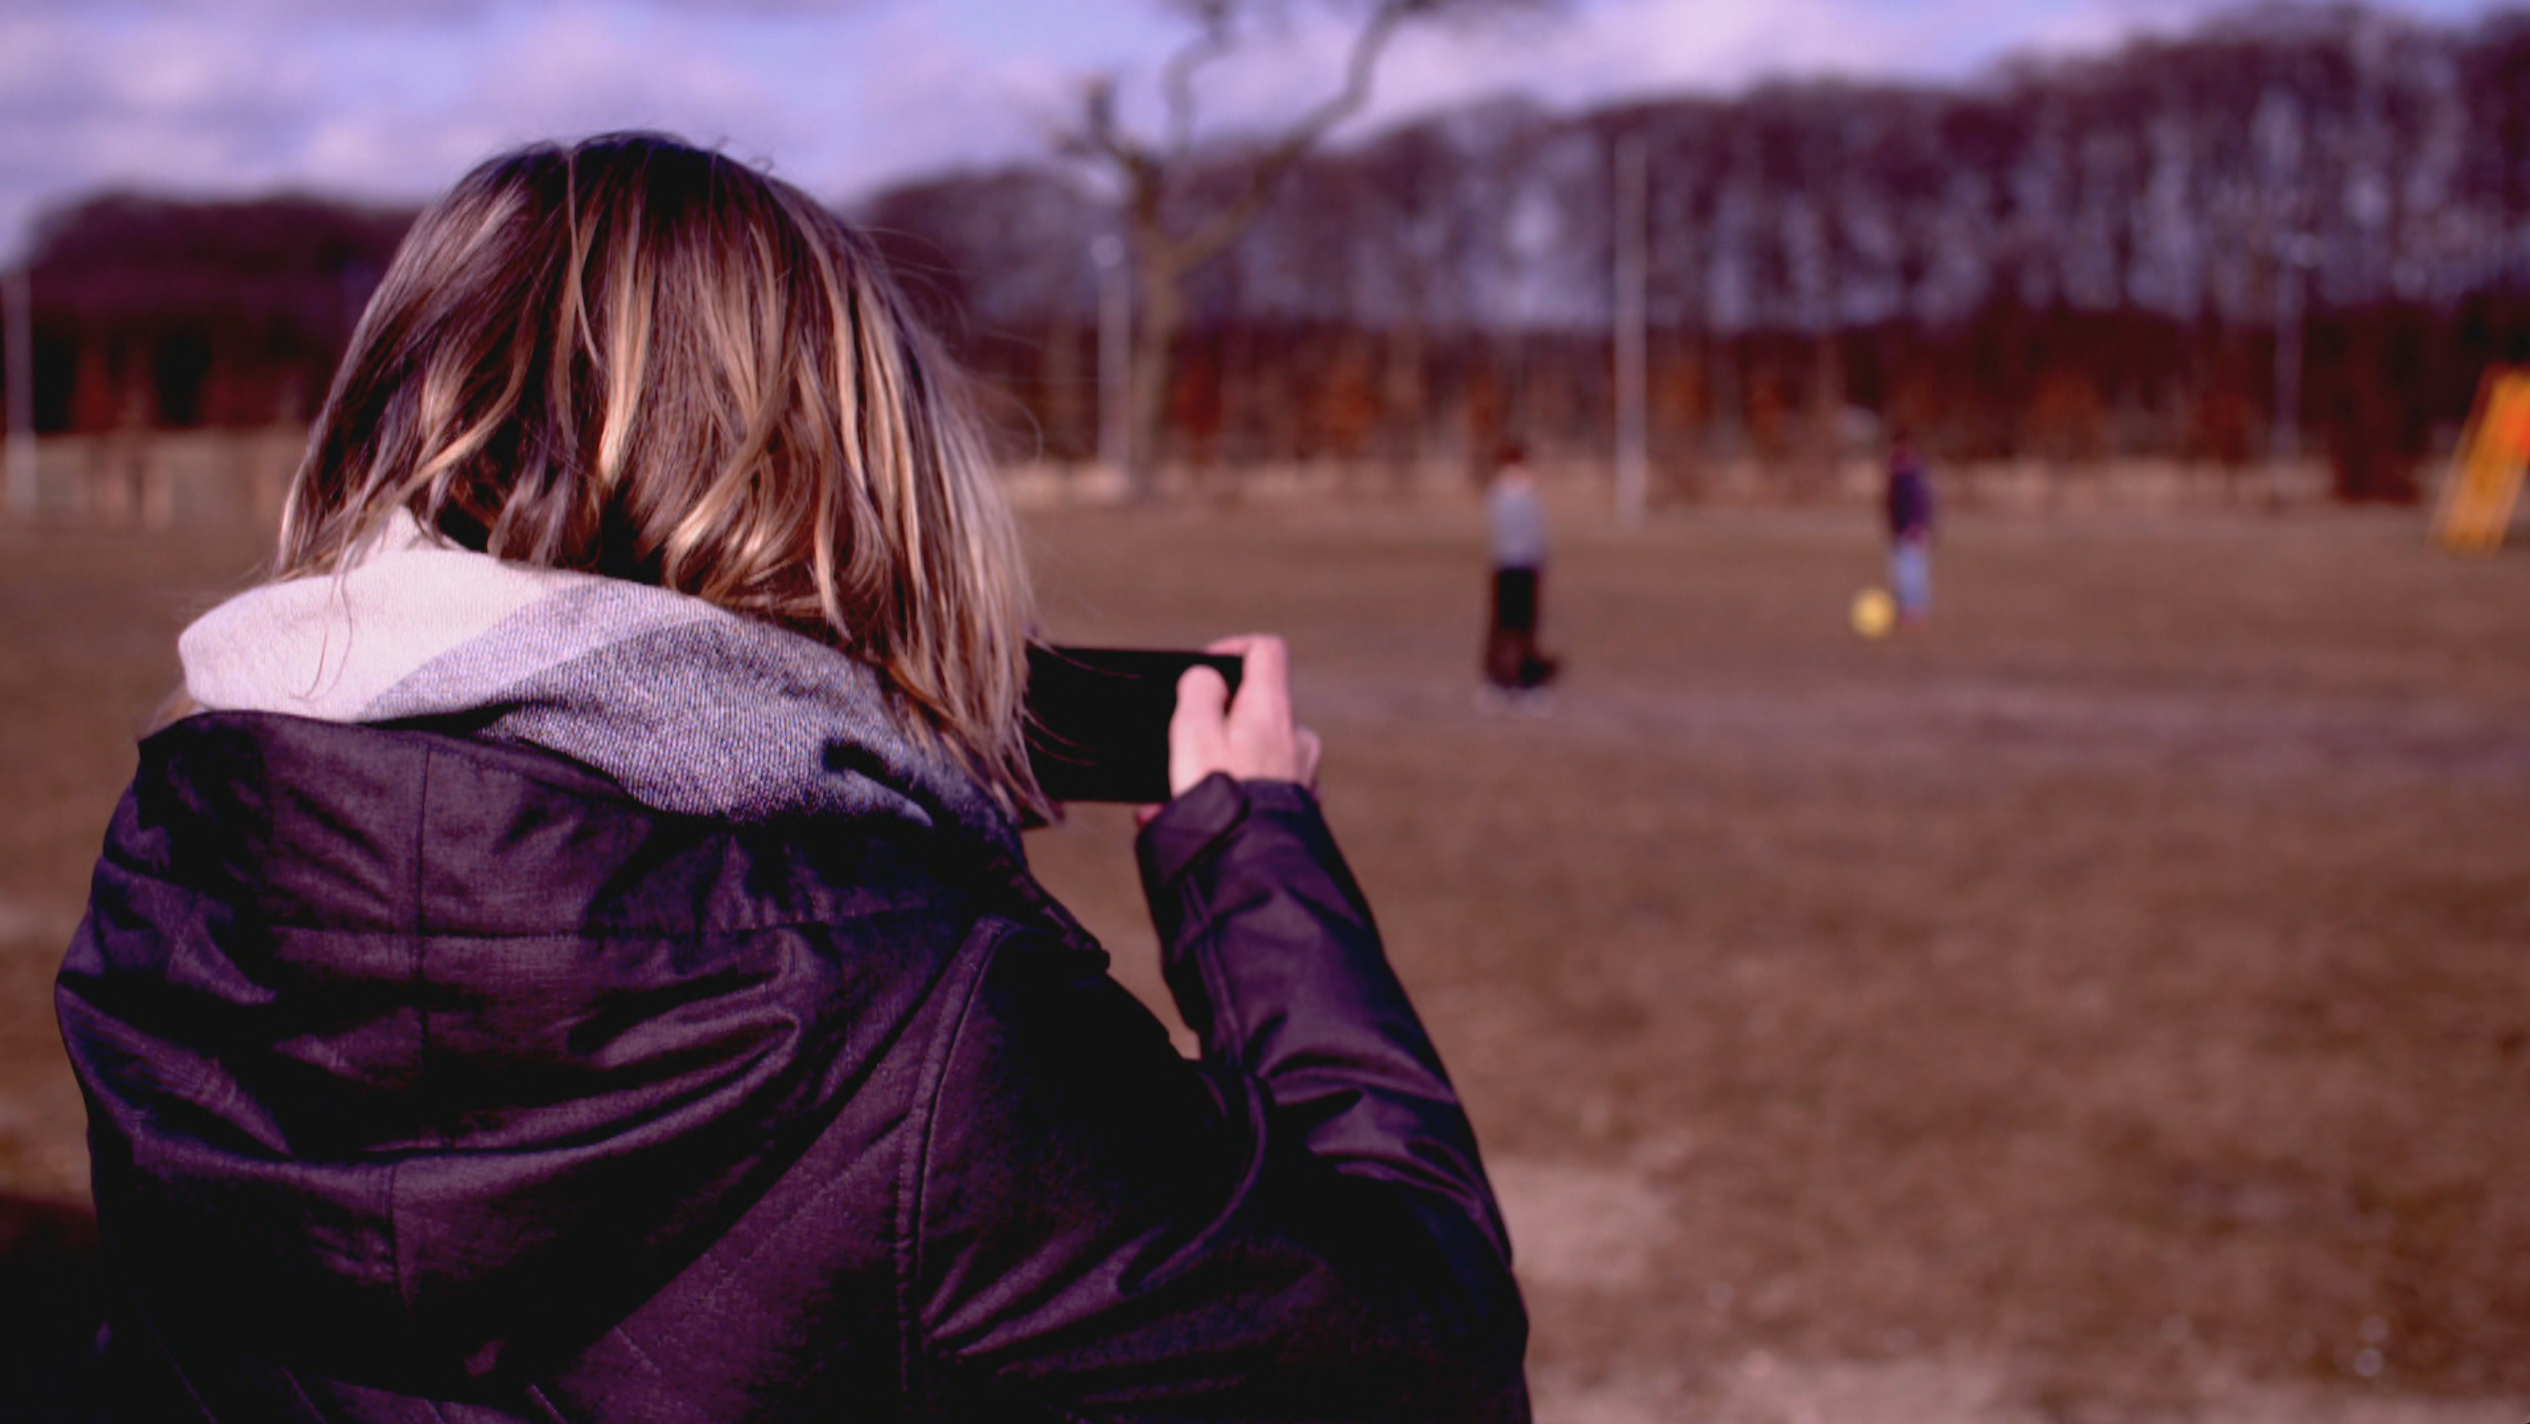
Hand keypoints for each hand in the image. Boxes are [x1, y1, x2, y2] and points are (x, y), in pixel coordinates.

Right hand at [1145, 635, 1321, 815]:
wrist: (1251, 869)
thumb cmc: (1220, 795)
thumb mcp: (1193, 728)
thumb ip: (1199, 689)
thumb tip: (1208, 678)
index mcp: (1273, 709)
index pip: (1266, 651)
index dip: (1231, 649)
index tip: (1202, 673)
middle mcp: (1297, 739)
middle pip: (1254, 712)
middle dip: (1211, 729)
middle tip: (1177, 752)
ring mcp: (1301, 777)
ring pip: (1249, 761)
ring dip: (1210, 774)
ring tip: (1166, 803)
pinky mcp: (1297, 814)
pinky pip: (1254, 798)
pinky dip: (1224, 804)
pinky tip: (1188, 825)